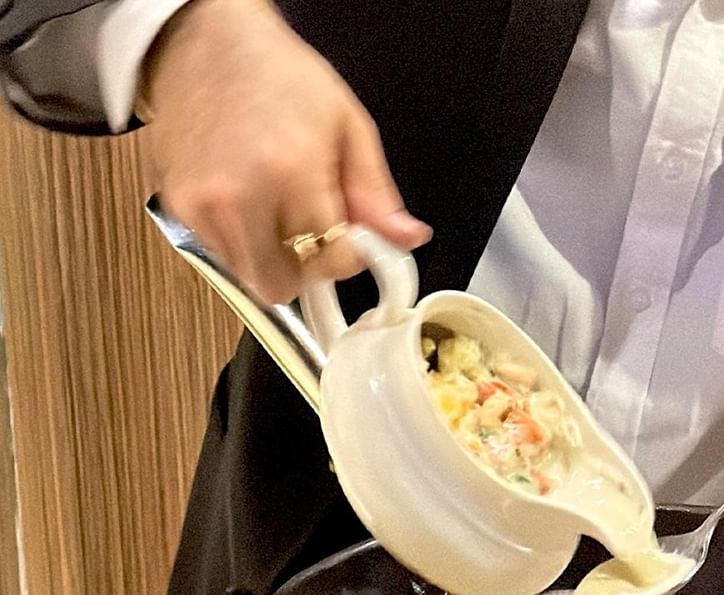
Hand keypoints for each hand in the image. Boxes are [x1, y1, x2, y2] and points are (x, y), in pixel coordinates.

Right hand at [142, 0, 431, 303]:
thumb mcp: (347, 124)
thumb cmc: (278, 75)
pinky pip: (222, 257)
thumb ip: (376, 192)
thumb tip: (407, 237)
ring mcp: (203, 205)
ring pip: (251, 277)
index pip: (333, 259)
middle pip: (285, 283)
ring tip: (281, 211)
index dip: (350, 254)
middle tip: (316, 231)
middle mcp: (242, 196)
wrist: (205, 43)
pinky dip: (243, 244)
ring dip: (275, 259)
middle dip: (309, 267)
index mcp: (292, 172)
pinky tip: (251, 203)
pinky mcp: (178, 207)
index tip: (353, 237)